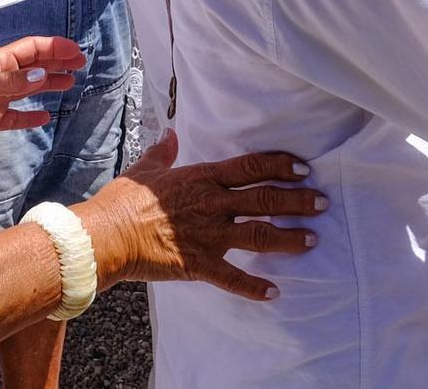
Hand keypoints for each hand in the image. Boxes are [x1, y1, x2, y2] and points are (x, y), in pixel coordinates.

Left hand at [0, 35, 84, 140]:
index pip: (32, 49)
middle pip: (34, 65)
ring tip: (69, 83)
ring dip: (49, 83)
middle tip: (80, 63)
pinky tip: (44, 117)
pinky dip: (31, 117)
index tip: (75, 51)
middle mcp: (0, 76)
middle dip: (57, 61)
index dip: (54, 47)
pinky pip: (16, 117)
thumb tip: (43, 75)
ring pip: (29, 88)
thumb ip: (15, 80)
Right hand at [75, 132, 325, 300]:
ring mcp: (208, 235)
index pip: (250, 167)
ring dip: (288, 238)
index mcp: (202, 178)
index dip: (279, 165)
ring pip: (258, 235)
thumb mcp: (145, 169)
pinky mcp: (198, 264)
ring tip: (312, 239)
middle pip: (264, 199)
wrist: (105, 235)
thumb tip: (172, 134)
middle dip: (297, 201)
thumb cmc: (122, 200)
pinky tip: (274, 293)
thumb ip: (164, 152)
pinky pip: (232, 278)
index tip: (303, 167)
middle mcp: (212, 204)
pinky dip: (254, 287)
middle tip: (322, 202)